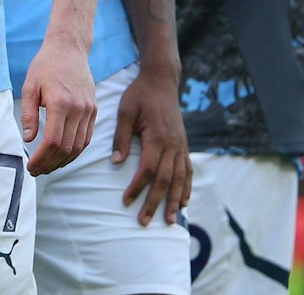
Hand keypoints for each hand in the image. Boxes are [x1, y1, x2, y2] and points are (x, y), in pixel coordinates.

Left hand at [22, 41, 95, 174]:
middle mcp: (79, 109)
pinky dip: (75, 151)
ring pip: (79, 147)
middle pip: (67, 148)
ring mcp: (89, 110)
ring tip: (47, 167)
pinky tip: (62, 155)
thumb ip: (29, 114)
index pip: (53, 141)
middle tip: (36, 171)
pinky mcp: (94, 110)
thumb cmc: (46, 66)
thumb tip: (28, 139)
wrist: (69, 49)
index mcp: (61, 103)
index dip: (42, 158)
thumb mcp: (30, 86)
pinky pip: (87, 138)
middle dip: (50, 164)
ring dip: (63, 161)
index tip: (31, 166)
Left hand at [113, 65, 191, 224]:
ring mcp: (181, 145)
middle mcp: (172, 144)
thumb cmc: (140, 95)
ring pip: (180, 179)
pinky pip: (188, 170)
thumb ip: (121, 137)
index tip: (126, 201)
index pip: (148, 168)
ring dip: (174, 201)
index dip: (137, 187)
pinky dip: (187, 188)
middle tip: (144, 221)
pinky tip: (184, 202)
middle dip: (155, 202)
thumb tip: (116, 163)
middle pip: (165, 179)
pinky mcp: (184, 145)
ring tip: (170, 221)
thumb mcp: (125, 111)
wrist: (161, 80)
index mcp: (156, 136)